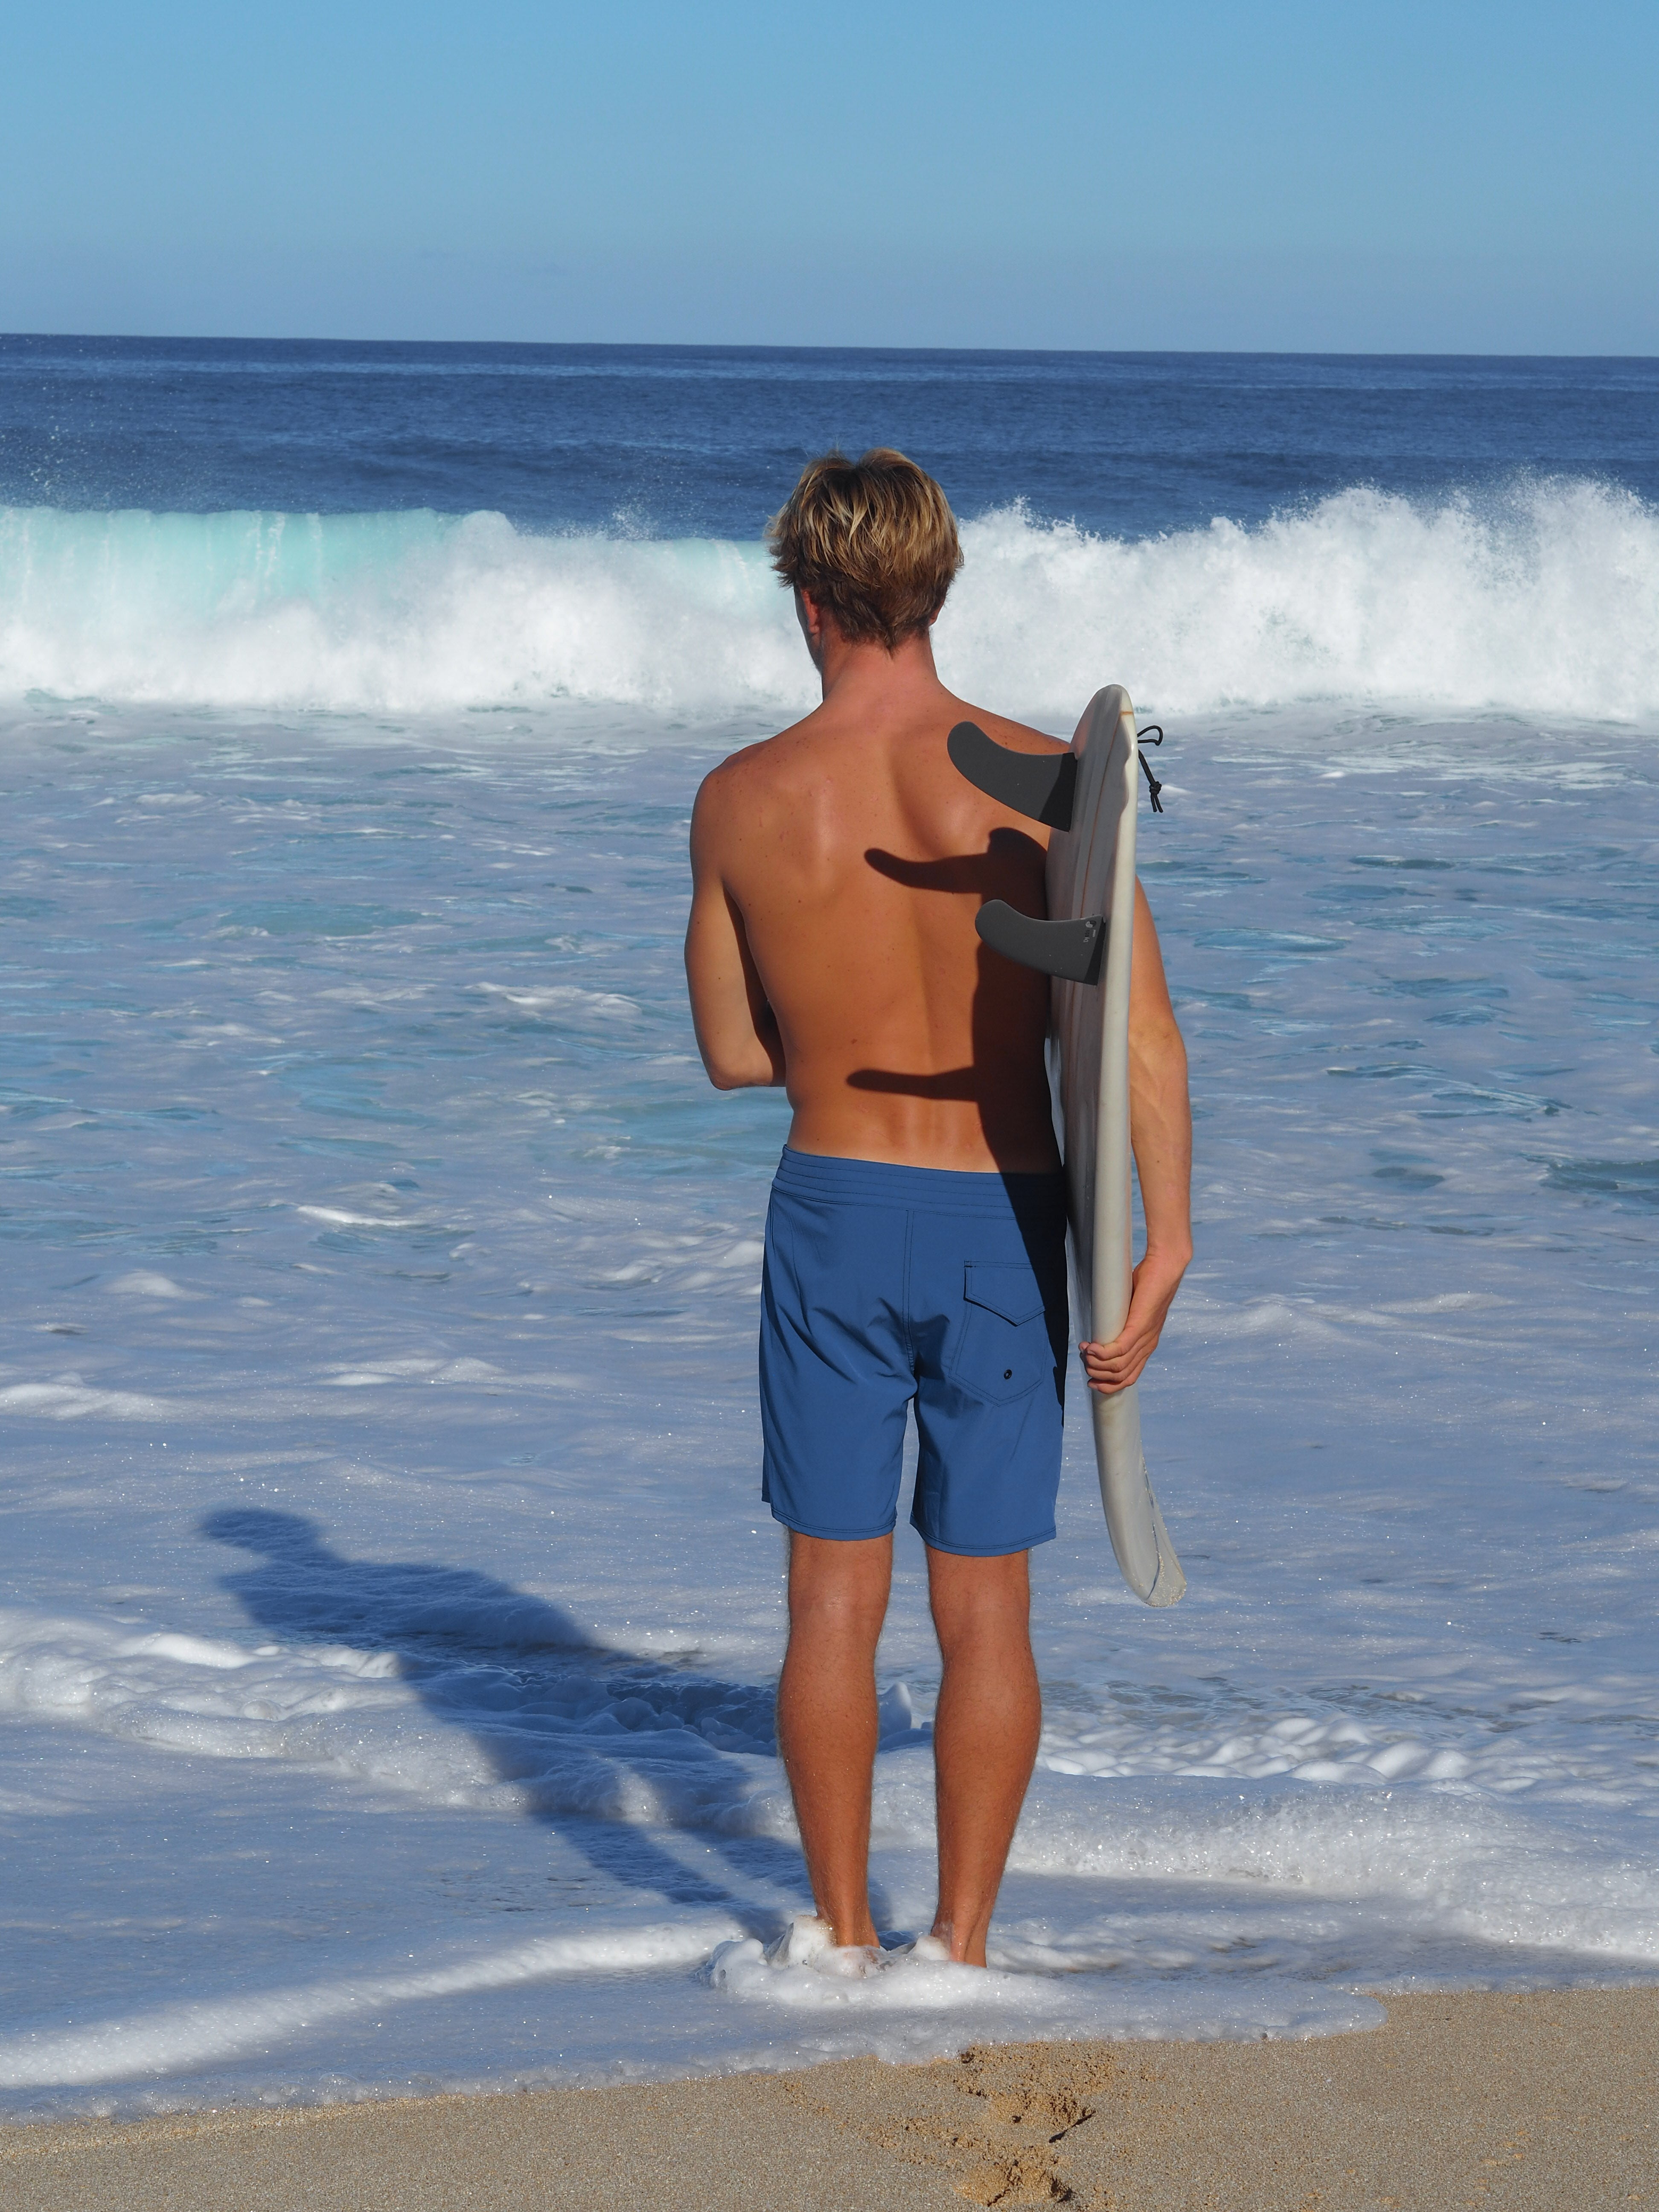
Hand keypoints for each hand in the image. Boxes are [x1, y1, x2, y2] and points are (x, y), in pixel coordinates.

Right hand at [1078, 1245, 1188, 1394]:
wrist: (1165, 1266)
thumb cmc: (1147, 1282)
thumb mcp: (1131, 1308)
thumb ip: (1118, 1319)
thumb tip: (1100, 1322)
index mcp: (1146, 1345)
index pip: (1129, 1377)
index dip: (1108, 1384)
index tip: (1091, 1378)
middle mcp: (1148, 1346)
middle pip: (1121, 1376)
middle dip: (1098, 1374)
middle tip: (1084, 1360)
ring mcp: (1145, 1338)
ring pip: (1118, 1367)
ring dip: (1096, 1364)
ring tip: (1084, 1351)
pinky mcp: (1140, 1327)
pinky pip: (1119, 1350)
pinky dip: (1101, 1353)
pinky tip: (1090, 1348)